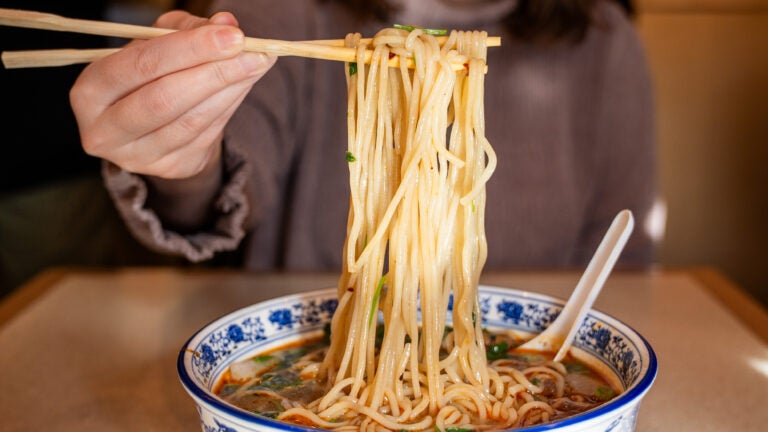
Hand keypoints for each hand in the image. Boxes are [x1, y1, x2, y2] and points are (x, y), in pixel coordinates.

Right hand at [70, 11, 274, 178]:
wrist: (151, 125)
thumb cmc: (149, 76)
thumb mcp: (157, 44)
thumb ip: (186, 30)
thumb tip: (225, 24)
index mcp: (90, 91)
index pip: (141, 65)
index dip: (189, 48)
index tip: (232, 34)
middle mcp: (105, 131)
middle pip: (164, 99)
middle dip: (214, 72)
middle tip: (254, 53)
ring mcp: (137, 157)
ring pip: (191, 121)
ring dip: (231, 89)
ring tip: (258, 64)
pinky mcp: (169, 169)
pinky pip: (206, 135)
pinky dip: (231, 106)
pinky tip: (245, 84)